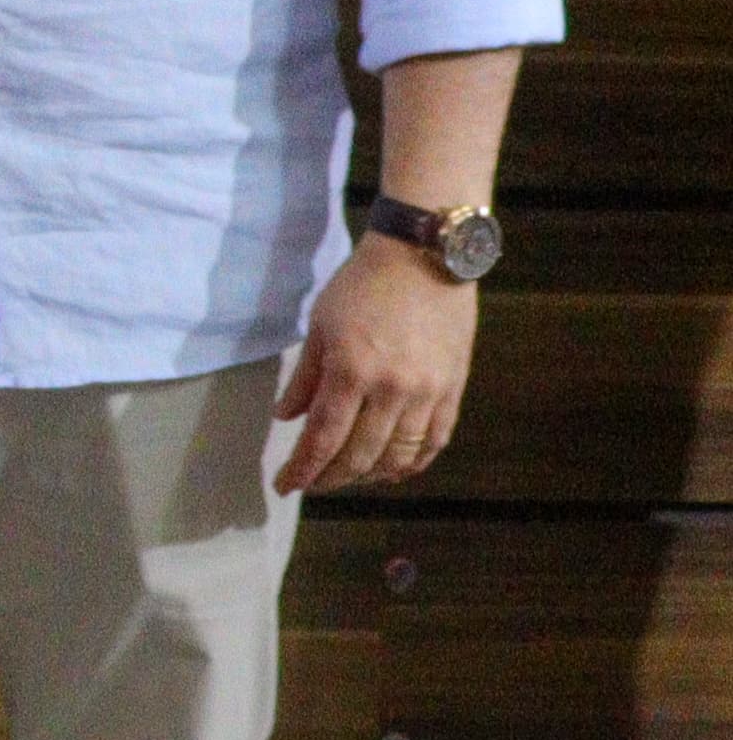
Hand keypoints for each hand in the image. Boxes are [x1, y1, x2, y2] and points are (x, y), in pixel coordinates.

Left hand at [273, 234, 479, 495]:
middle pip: (358, 455)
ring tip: (348, 477)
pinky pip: (435, 440)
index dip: (303, 469)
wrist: (426, 253)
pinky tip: (394, 470)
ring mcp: (427, 391)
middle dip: (330, 478)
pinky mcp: (454, 387)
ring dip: (369, 475)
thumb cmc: (365, 283)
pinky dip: (413, 462)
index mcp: (351, 371)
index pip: (322, 438)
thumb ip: (305, 377)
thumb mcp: (321, 324)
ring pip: (398, 456)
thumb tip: (286, 418)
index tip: (285, 486)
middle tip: (312, 483)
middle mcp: (391, 389)